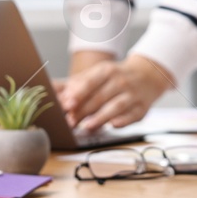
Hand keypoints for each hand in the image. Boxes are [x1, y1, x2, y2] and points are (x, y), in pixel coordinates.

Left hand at [58, 53, 172, 131]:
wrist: (147, 75)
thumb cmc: (114, 78)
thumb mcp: (95, 75)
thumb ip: (73, 84)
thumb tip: (49, 88)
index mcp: (106, 71)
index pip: (90, 82)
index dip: (78, 94)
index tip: (66, 104)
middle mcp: (120, 81)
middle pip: (100, 97)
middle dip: (84, 110)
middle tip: (70, 122)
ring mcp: (132, 95)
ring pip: (116, 106)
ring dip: (102, 116)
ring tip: (88, 126)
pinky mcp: (141, 108)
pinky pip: (133, 115)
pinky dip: (124, 120)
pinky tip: (114, 125)